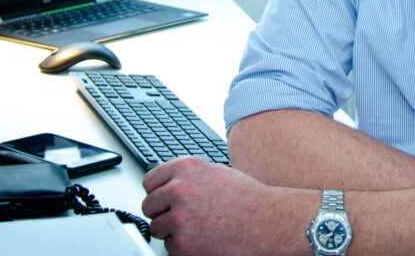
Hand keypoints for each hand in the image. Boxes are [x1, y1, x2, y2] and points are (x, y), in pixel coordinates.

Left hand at [141, 156, 311, 255]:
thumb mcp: (217, 171)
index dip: (157, 191)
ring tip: (196, 227)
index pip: (149, 180)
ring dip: (170, 230)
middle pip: (148, 205)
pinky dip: (181, 246)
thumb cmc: (247, 198)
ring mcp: (178, 217)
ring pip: (156, 228)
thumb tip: (170, 183)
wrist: (266, 222)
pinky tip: (201, 239)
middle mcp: (178, 189)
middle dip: (162, 212)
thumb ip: (190, 175)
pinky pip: (168, 246)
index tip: (162, 198)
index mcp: (186, 167)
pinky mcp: (182, 243)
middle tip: (180, 216)